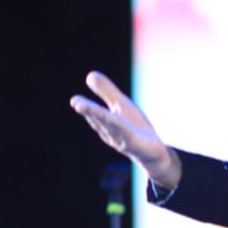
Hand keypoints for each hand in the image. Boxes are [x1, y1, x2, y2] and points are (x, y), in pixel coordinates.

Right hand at [69, 71, 180, 188]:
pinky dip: (123, 130)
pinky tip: (118, 122)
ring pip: (112, 128)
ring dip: (103, 119)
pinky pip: (129, 137)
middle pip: (100, 120)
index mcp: (105, 122)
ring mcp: (123, 140)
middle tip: (77, 104)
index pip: (94, 114)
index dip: (85, 107)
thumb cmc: (134, 127)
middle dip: (90, 112)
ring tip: (93, 111)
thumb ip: (106, 91)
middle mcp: (111, 132)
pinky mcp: (137, 145)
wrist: (152, 151)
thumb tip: (89, 75)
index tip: (74, 101)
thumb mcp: (121, 104)